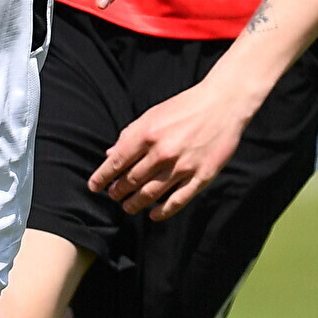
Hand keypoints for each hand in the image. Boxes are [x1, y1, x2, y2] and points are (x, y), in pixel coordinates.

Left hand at [91, 76, 258, 220]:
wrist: (223, 104)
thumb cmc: (185, 107)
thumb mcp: (153, 114)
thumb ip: (131, 135)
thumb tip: (110, 154)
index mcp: (147, 134)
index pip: (116, 163)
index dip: (102, 177)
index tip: (94, 186)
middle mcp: (163, 152)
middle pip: (131, 181)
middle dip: (118, 192)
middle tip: (114, 196)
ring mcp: (183, 166)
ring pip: (151, 194)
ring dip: (135, 204)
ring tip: (128, 206)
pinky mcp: (202, 176)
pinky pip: (178, 201)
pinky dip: (163, 211)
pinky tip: (153, 214)